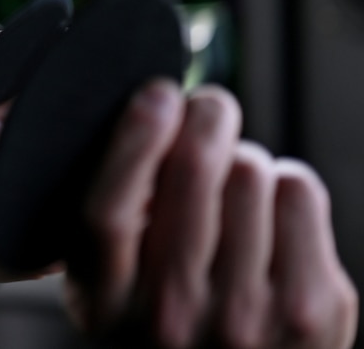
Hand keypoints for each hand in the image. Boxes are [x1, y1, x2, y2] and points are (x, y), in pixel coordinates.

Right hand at [62, 83, 356, 348]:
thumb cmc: (164, 319)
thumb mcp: (105, 284)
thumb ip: (108, 217)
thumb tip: (145, 115)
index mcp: (106, 304)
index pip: (111, 211)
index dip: (134, 141)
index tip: (156, 95)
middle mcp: (173, 315)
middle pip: (194, 176)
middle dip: (205, 118)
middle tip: (208, 107)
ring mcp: (248, 317)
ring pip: (251, 172)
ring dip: (242, 160)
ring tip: (233, 186)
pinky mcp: (310, 309)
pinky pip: (299, 192)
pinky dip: (285, 182)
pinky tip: (269, 208)